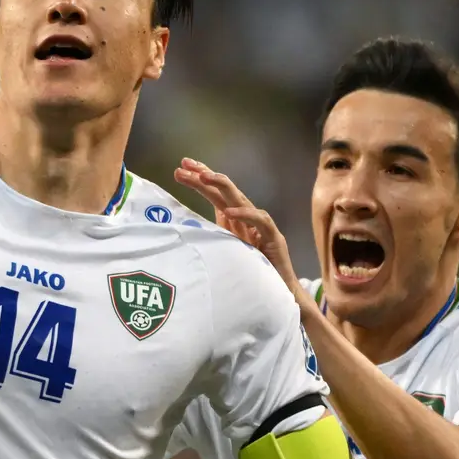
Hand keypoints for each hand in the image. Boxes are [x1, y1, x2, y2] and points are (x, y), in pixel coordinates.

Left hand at [173, 158, 301, 295]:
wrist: (278, 293)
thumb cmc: (251, 274)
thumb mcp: (225, 251)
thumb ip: (214, 235)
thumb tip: (189, 225)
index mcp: (235, 220)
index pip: (216, 194)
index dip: (201, 180)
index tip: (180, 169)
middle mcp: (248, 218)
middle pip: (225, 190)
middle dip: (205, 175)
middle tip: (185, 164)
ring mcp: (261, 226)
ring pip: (241, 199)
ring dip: (221, 185)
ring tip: (203, 177)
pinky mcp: (274, 238)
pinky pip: (260, 221)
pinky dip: (244, 215)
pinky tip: (228, 211)